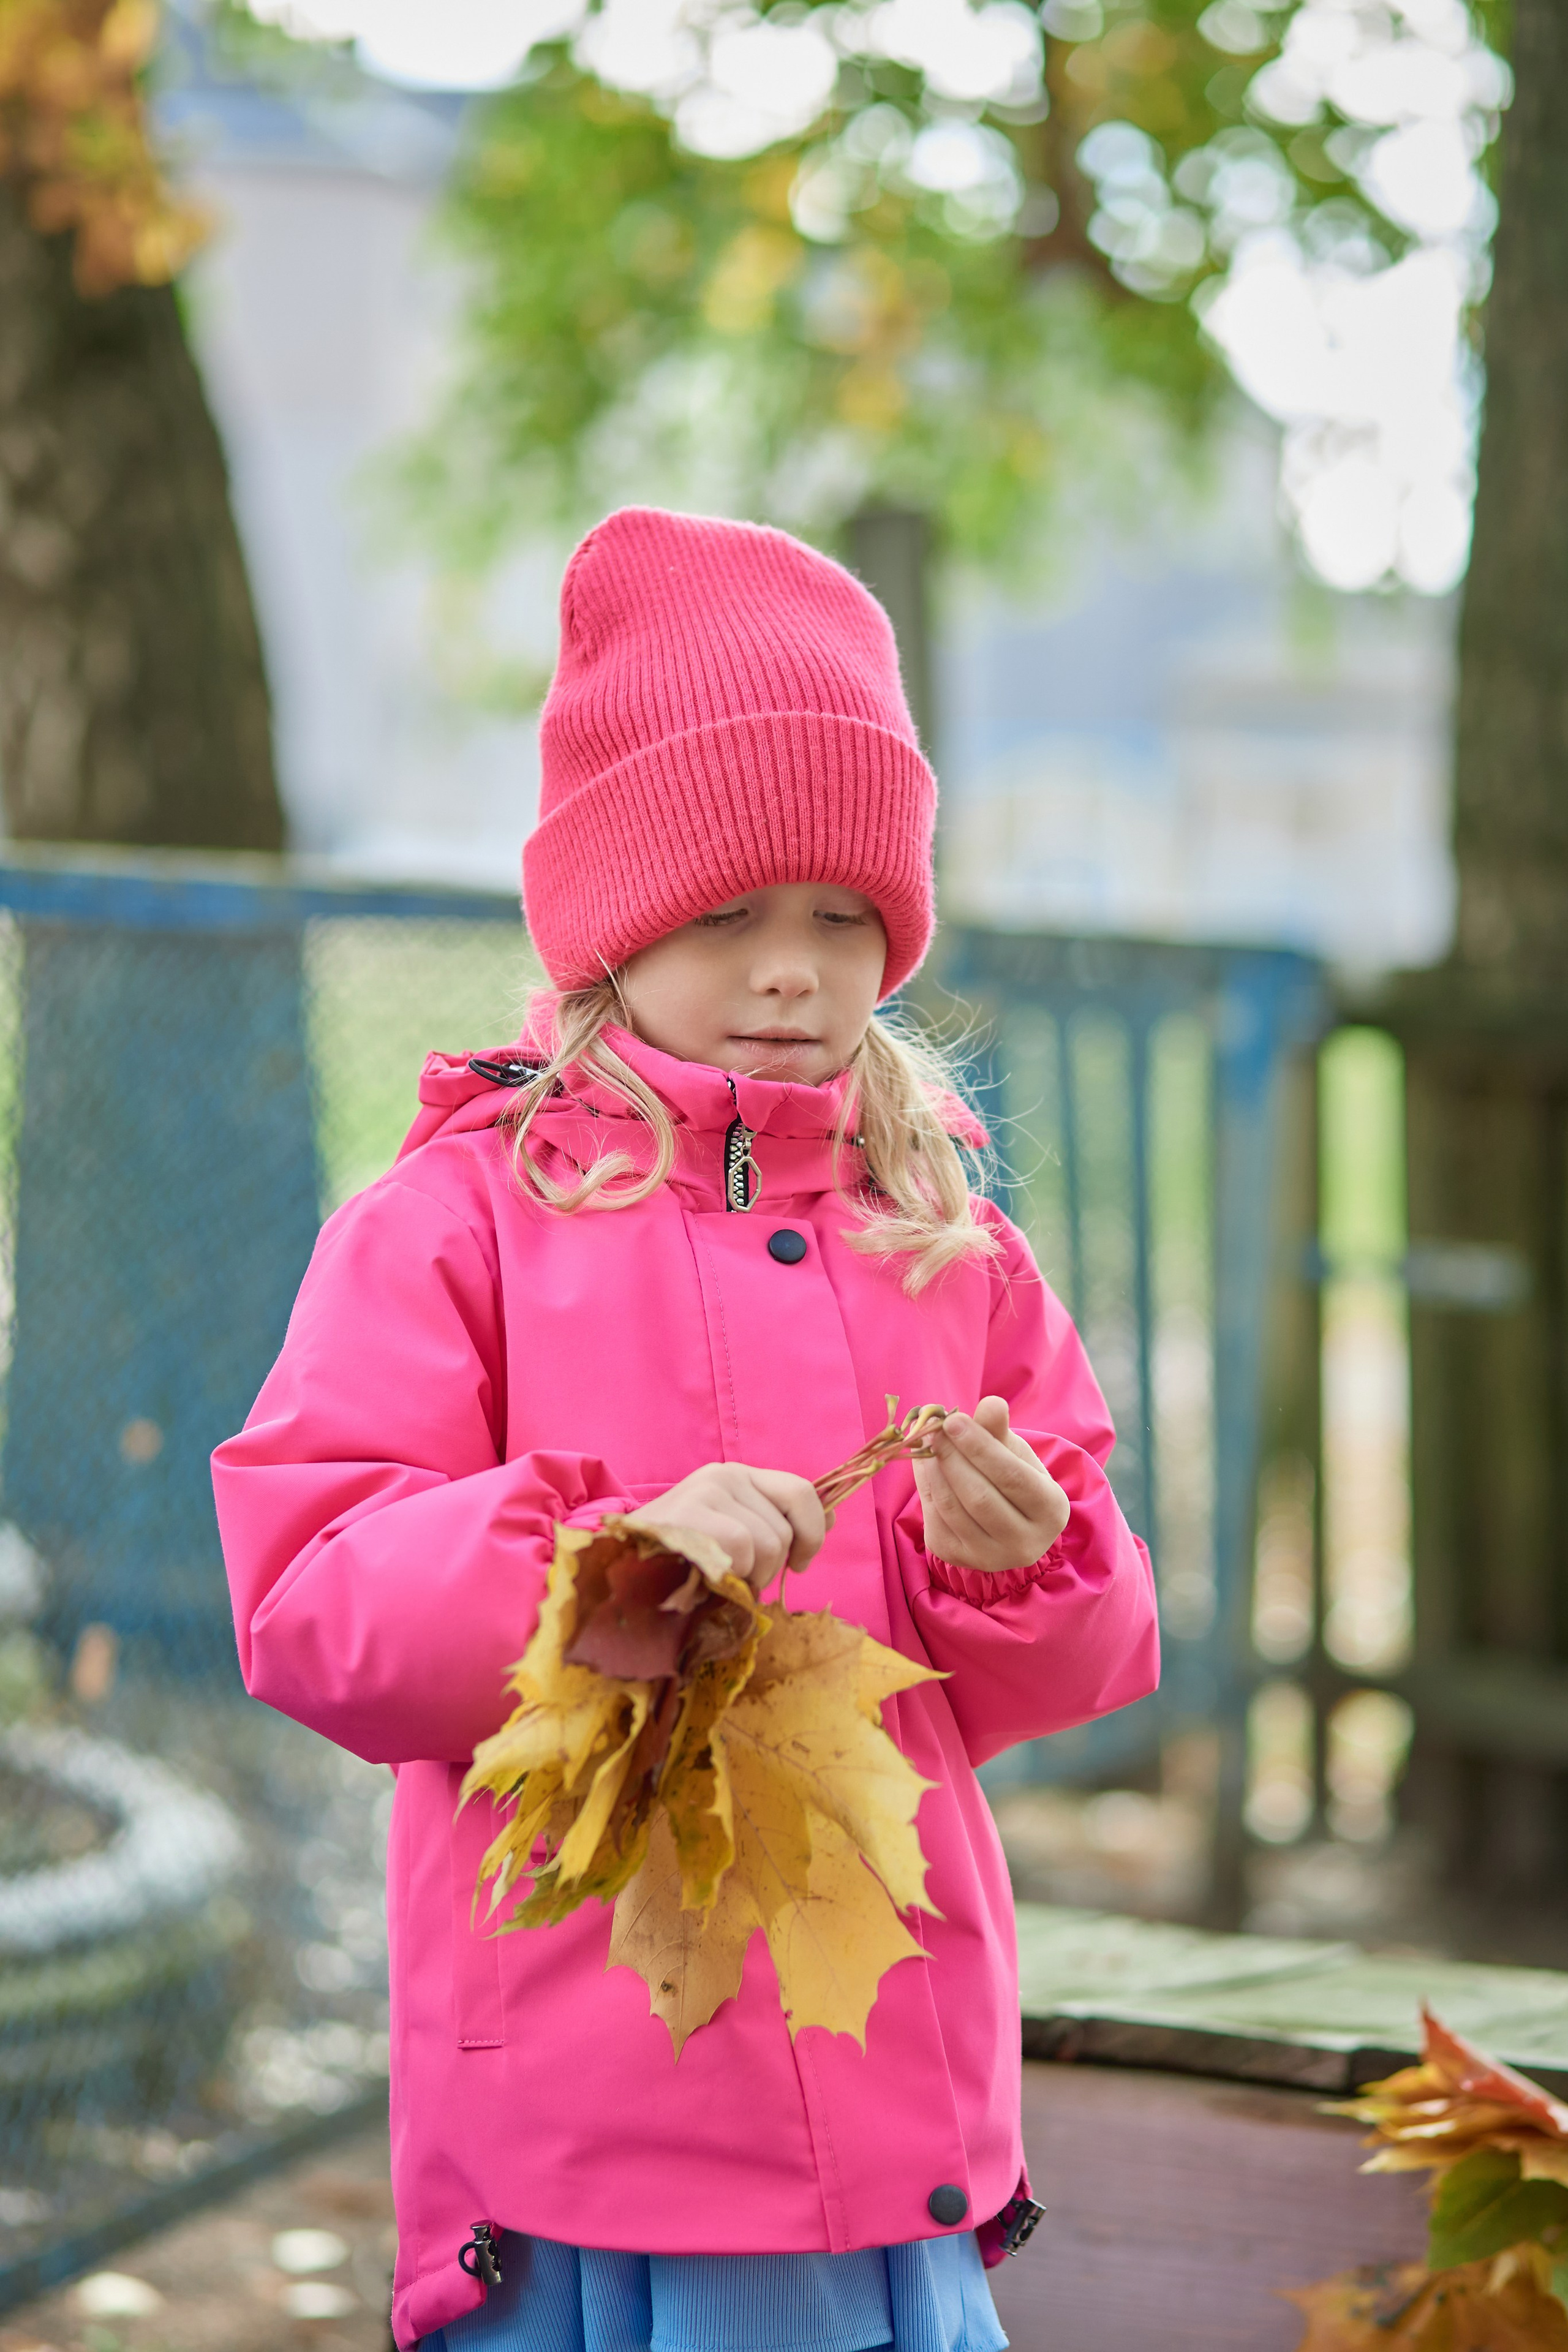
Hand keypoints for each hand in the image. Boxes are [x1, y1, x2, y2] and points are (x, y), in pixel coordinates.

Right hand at [627, 1463, 829, 1592]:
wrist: (621, 1564)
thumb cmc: (682, 1555)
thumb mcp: (735, 1532)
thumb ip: (778, 1523)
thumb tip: (836, 1519)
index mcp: (739, 1476)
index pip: (801, 1492)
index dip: (812, 1532)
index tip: (800, 1563)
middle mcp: (724, 1474)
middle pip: (783, 1531)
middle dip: (770, 1568)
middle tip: (740, 1578)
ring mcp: (705, 1490)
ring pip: (766, 1544)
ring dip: (749, 1576)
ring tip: (719, 1578)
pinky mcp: (690, 1512)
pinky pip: (740, 1549)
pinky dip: (731, 1574)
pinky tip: (706, 1576)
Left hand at [913, 1397, 1068, 1574]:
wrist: (1006, 1521)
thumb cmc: (1015, 1477)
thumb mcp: (1015, 1452)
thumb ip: (1000, 1430)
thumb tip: (990, 1404)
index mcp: (1051, 1511)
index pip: (1012, 1477)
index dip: (980, 1447)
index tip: (954, 1420)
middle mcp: (1026, 1543)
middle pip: (980, 1497)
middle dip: (952, 1458)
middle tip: (934, 1429)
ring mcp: (991, 1557)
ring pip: (953, 1509)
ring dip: (934, 1471)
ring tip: (927, 1443)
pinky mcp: (958, 1558)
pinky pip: (936, 1520)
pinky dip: (926, 1488)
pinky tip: (925, 1465)